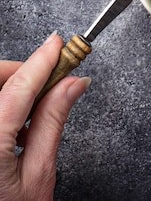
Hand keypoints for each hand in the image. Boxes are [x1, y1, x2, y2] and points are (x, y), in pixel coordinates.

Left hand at [0, 33, 90, 200]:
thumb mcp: (38, 177)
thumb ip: (53, 122)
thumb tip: (73, 84)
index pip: (19, 87)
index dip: (42, 60)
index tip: (58, 44)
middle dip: (23, 71)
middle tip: (52, 77)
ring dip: (10, 85)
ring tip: (33, 110)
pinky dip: (0, 101)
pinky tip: (13, 122)